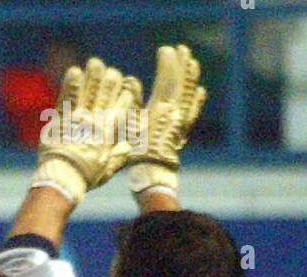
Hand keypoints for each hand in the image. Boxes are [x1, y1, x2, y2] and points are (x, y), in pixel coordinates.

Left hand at [32, 57, 141, 207]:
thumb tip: (128, 147)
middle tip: (110, 71)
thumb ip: (119, 156)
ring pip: (90, 89)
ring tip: (95, 64)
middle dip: (111, 79)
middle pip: (108, 92)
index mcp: (110, 130)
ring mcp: (79, 116)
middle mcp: (97, 119)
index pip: (123, 104)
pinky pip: (68, 96)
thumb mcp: (108, 169)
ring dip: (93, 75)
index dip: (126, 93)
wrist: (64, 178)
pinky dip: (71, 84)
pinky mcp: (62, 117)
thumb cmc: (86, 177)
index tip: (126, 86)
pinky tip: (74, 71)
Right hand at [127, 45, 206, 199]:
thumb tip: (131, 82)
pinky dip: (197, 100)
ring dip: (191, 76)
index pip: (167, 79)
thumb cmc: (135, 152)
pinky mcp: (183, 133)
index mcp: (160, 108)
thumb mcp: (127, 125)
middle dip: (181, 64)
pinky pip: (193, 113)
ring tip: (192, 62)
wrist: (153, 176)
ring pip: (189, 94)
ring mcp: (181, 122)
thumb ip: (131, 101)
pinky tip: (200, 90)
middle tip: (181, 49)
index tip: (164, 49)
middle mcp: (175, 113)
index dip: (167, 63)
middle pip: (181, 82)